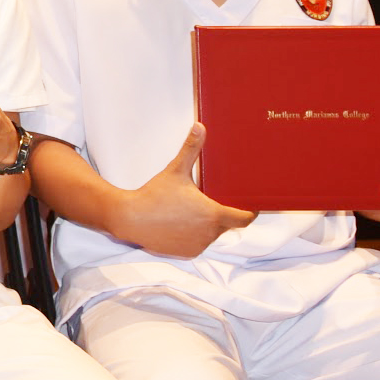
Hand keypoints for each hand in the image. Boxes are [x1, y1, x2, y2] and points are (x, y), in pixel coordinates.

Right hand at [126, 124, 257, 257]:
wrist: (129, 218)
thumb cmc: (154, 195)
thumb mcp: (176, 170)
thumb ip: (191, 149)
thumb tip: (200, 127)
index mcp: (213, 214)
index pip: (245, 219)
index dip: (249, 213)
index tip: (249, 206)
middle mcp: (210, 233)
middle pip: (227, 226)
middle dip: (221, 215)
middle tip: (208, 202)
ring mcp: (198, 245)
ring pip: (211, 235)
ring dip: (206, 226)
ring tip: (190, 213)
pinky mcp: (186, 253)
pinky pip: (198, 244)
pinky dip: (193, 236)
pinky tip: (180, 225)